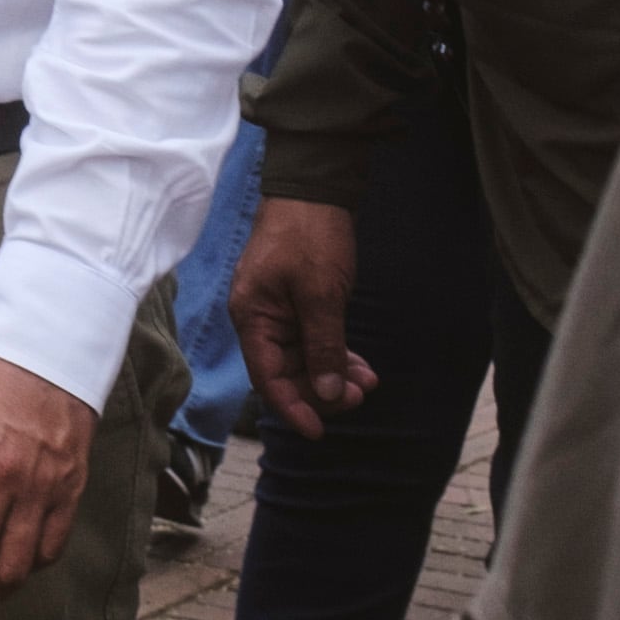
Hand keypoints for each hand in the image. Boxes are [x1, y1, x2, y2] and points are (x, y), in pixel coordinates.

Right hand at [229, 196, 372, 439]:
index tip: (318, 431)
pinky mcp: (296, 302)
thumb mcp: (321, 293)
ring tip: (367, 383)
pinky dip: (335, 354)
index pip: (267, 378)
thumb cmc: (310, 235)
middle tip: (358, 396)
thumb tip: (325, 393)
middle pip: (285, 372)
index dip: (292, 408)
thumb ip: (323, 346)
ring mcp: (277, 310)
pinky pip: (313, 340)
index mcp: (252, 316)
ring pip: (303, 359)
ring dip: (333, 374)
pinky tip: (361, 367)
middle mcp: (259, 318)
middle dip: (321, 391)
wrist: (314, 187)